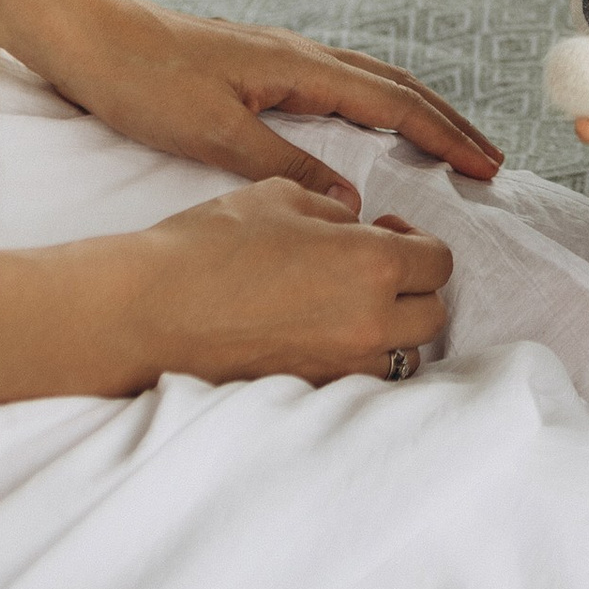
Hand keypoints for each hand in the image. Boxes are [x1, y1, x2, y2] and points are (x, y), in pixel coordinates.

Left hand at [47, 0, 503, 214]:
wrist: (90, 40)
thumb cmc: (144, 84)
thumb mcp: (213, 134)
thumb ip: (284, 165)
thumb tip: (351, 201)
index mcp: (300, 66)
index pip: (392, 104)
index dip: (444, 137)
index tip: (487, 166)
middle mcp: (302, 54)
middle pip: (395, 87)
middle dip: (447, 124)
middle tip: (491, 160)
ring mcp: (283, 57)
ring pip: (371, 82)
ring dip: (416, 113)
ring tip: (449, 143)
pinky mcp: (261, 66)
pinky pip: (341, 84)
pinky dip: (377, 105)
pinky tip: (371, 124)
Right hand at [118, 183, 452, 387]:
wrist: (149, 311)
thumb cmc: (210, 244)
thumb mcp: (282, 196)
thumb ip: (336, 209)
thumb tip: (356, 222)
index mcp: (372, 264)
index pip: (439, 261)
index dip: (419, 242)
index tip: (389, 232)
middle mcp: (368, 323)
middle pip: (432, 314)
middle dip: (413, 288)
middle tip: (374, 266)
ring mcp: (340, 366)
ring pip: (401, 353)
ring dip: (389, 327)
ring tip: (346, 302)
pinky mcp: (310, 392)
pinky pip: (359, 377)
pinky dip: (355, 357)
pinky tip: (320, 332)